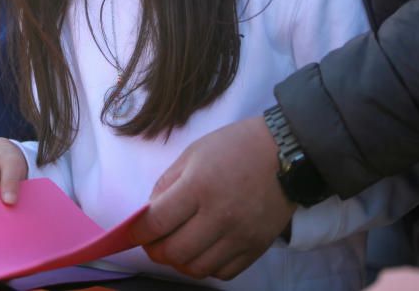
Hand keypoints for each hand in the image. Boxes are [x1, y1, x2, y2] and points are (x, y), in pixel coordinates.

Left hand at [129, 116, 295, 280]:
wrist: (286, 153)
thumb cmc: (236, 146)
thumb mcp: (193, 153)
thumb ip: (167, 183)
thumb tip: (149, 214)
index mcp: (199, 186)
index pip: (156, 223)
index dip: (137, 232)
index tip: (131, 233)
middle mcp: (219, 215)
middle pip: (174, 252)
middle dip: (155, 250)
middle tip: (153, 242)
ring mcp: (240, 235)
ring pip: (197, 268)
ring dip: (179, 262)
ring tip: (177, 246)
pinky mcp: (256, 247)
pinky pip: (223, 272)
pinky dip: (207, 267)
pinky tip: (203, 250)